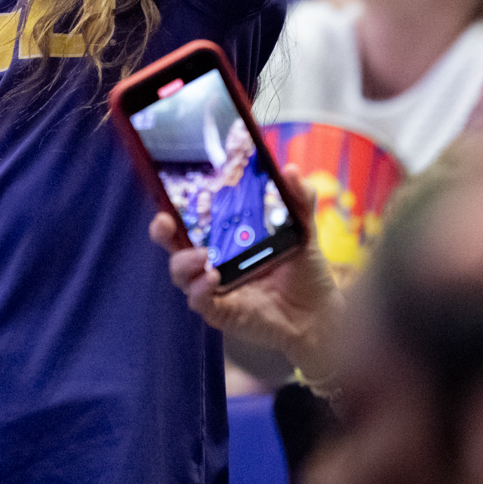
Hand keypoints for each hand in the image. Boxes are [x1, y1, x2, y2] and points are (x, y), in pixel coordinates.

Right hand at [148, 165, 341, 376]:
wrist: (320, 313)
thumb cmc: (305, 271)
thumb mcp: (303, 230)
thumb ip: (299, 200)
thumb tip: (290, 170)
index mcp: (228, 239)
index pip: (193, 221)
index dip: (177, 207)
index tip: (170, 193)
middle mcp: (215, 262)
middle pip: (175, 246)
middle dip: (162, 233)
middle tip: (163, 222)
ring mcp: (216, 288)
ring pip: (182, 275)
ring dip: (184, 263)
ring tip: (203, 256)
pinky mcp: (222, 313)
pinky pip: (199, 302)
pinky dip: (200, 289)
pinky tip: (212, 278)